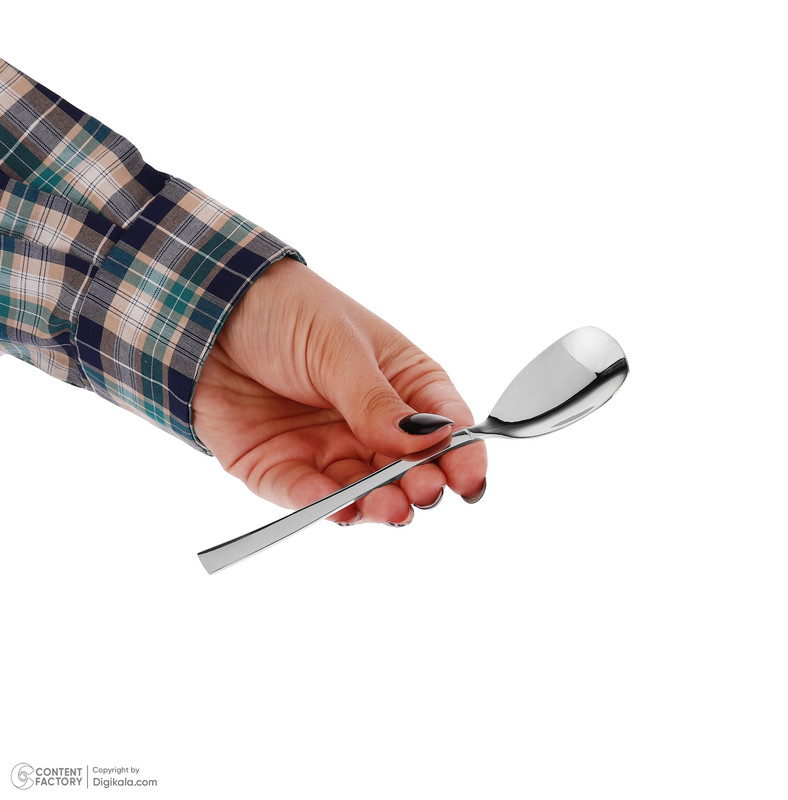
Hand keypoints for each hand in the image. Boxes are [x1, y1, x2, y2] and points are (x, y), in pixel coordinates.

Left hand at [192, 258, 486, 524]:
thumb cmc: (287, 312)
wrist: (208, 314)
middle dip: (422, 484)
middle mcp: (370, 424)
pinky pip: (308, 496)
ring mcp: (328, 448)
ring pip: (365, 491)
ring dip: (381, 503)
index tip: (468, 478)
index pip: (443, 424)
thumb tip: (426, 440)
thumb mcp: (340, 346)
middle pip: (409, 467)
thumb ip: (376, 400)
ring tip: (392, 507)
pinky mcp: (283, 468)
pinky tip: (341, 506)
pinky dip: (325, 505)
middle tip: (425, 490)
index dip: (462, 453)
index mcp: (400, 383)